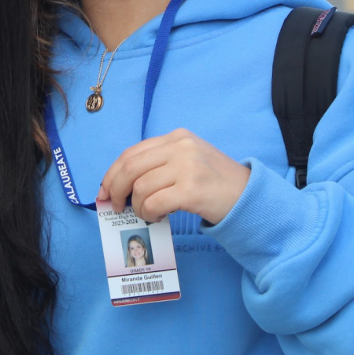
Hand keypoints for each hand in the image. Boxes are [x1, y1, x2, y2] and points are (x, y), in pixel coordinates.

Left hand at [96, 128, 250, 224]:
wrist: (249, 197)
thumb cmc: (215, 183)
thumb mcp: (187, 161)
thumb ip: (158, 165)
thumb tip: (120, 185)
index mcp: (176, 137)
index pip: (131, 153)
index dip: (111, 173)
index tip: (103, 191)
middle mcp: (181, 147)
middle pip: (130, 167)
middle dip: (115, 189)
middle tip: (115, 206)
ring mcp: (187, 167)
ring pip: (141, 188)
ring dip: (138, 207)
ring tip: (148, 213)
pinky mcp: (192, 189)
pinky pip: (154, 203)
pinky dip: (149, 213)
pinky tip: (157, 217)